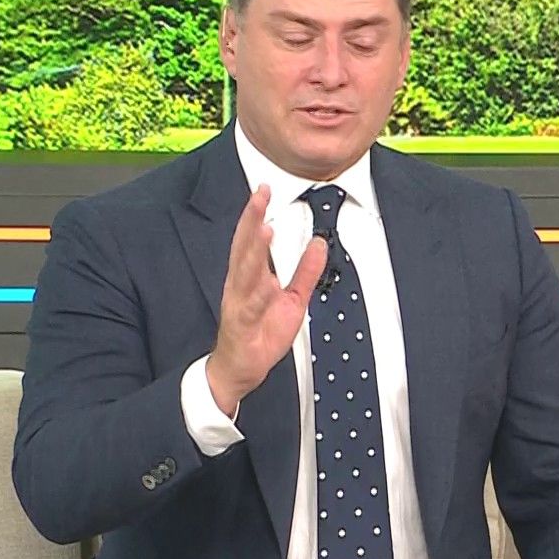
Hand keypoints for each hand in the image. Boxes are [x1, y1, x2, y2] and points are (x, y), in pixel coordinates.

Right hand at [206, 184, 328, 414]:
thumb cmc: (261, 332)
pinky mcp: (242, 323)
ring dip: (253, 249)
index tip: (263, 189)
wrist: (241, 368)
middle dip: (251, 219)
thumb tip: (319, 244)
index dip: (256, 214)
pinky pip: (251, 305)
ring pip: (245, 271)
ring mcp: (239, 302)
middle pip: (244, 245)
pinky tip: (266, 280)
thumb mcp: (293, 298)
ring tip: (264, 227)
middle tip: (259, 193)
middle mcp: (241, 284)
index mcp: (251, 276)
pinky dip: (258, 291)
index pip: (252, 238)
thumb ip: (306, 271)